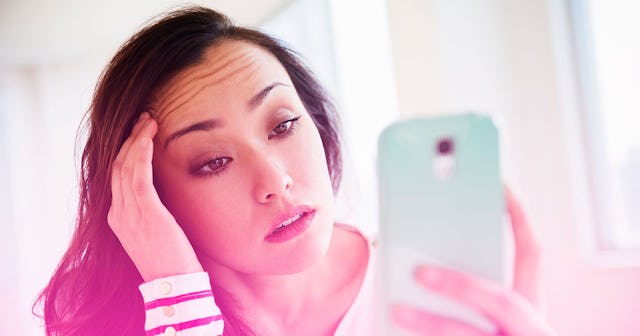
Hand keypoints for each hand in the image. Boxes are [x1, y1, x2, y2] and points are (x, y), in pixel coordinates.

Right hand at [108, 112, 202, 281]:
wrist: (174, 284)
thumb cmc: (172, 258)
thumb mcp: (156, 231)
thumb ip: (152, 210)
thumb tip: (163, 191)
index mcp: (119, 217)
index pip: (117, 176)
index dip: (127, 151)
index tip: (140, 133)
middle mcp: (119, 213)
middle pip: (118, 166)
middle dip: (130, 139)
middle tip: (144, 119)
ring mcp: (129, 214)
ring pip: (125, 166)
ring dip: (136, 140)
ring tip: (149, 121)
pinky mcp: (146, 213)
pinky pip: (138, 176)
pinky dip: (141, 153)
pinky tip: (148, 138)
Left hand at [392, 188, 555, 334]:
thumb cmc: (498, 334)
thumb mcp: (497, 313)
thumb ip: (474, 288)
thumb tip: (421, 261)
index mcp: (532, 305)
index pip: (532, 251)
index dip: (517, 216)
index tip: (497, 184)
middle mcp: (530, 328)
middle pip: (503, 301)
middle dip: (461, 285)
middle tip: (420, 273)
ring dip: (432, 325)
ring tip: (397, 311)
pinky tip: (394, 332)